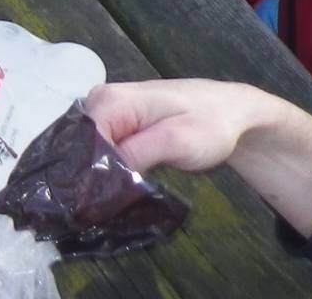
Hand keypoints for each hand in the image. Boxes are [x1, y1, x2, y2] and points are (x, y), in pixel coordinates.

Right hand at [85, 79, 311, 239]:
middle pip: (79, 145)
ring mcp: (108, 111)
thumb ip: (135, 155)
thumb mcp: (176, 142)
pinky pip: (101, 148)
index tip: (96, 206)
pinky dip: (105, 169)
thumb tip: (98, 179)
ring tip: (106, 205)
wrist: (232, 112)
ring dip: (96, 175)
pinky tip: (113, 190)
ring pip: (88, 149)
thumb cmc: (209, 124)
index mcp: (110, 100)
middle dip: (88, 177)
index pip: (80, 142)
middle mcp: (100, 101)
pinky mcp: (117, 123)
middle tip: (99, 211)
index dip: (87, 174)